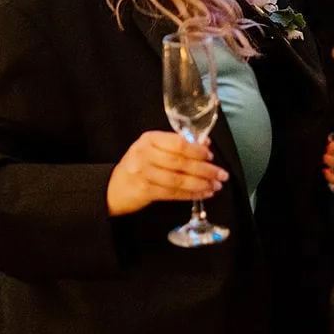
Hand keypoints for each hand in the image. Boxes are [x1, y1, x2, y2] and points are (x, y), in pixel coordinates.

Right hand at [106, 130, 228, 216]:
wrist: (111, 188)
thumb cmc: (137, 166)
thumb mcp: (152, 149)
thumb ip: (175, 145)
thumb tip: (204, 144)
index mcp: (149, 139)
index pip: (178, 143)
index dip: (197, 150)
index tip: (211, 155)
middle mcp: (144, 154)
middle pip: (180, 161)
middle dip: (204, 169)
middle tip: (221, 174)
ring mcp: (144, 173)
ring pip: (178, 179)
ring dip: (200, 184)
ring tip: (215, 186)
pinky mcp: (145, 191)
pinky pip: (173, 193)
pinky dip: (190, 194)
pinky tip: (203, 194)